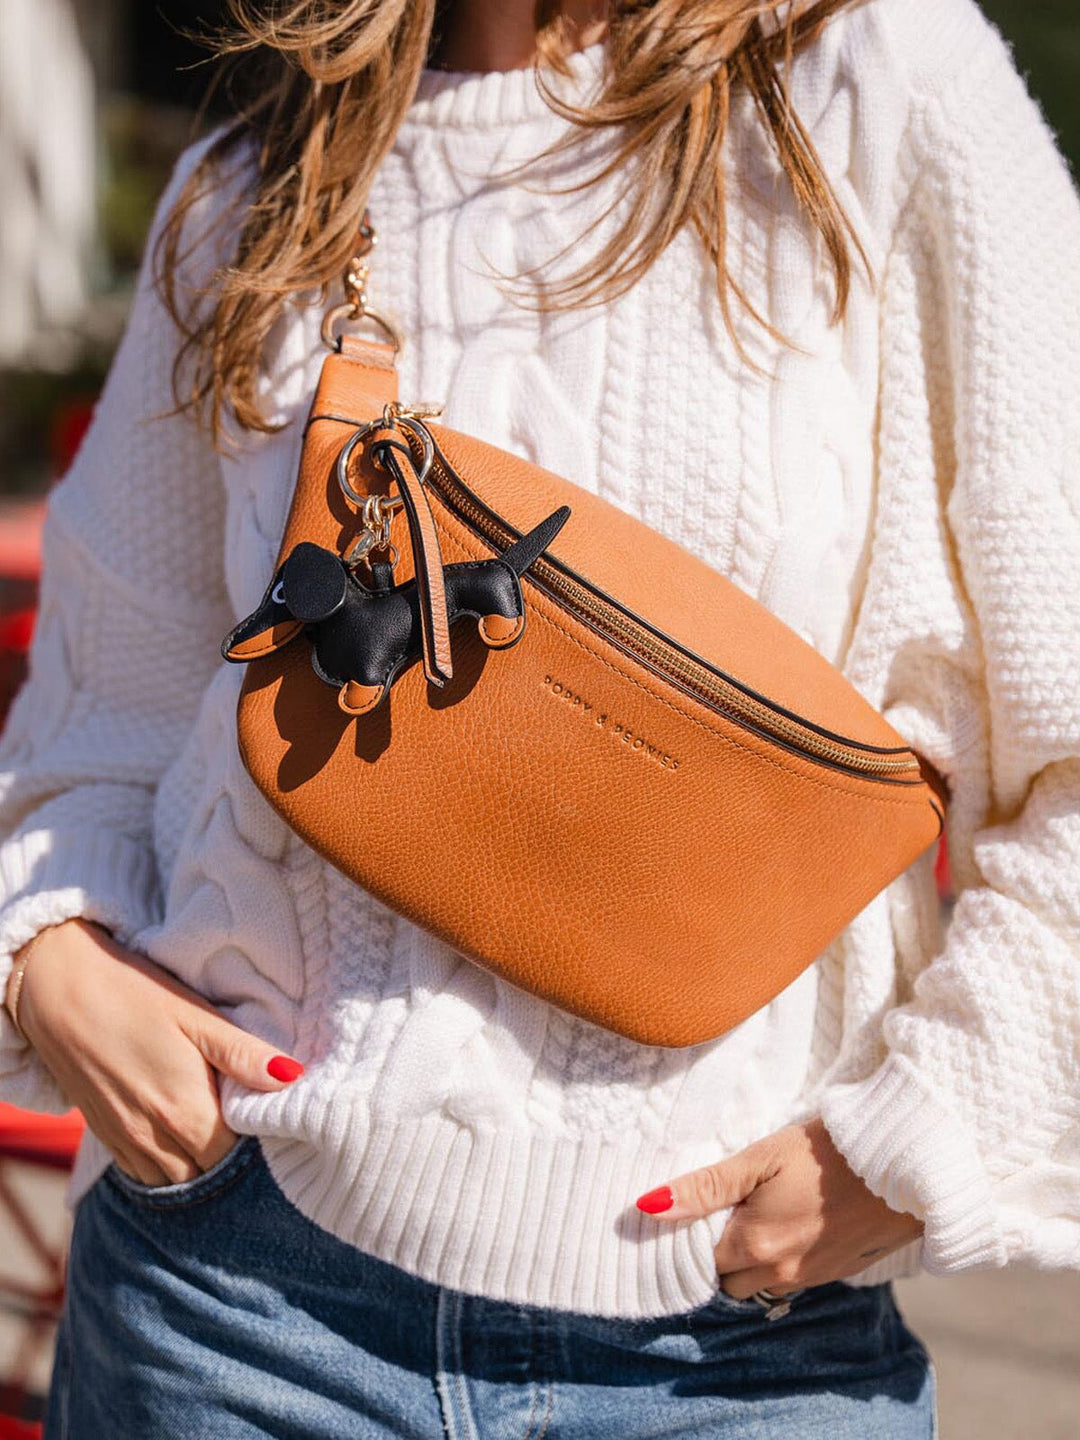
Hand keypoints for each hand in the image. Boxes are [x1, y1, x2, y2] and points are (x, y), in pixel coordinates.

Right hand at [10, 918, 304, 1185]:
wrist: (55, 987)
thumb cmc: (130, 993)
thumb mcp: (194, 1015)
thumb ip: (242, 1053)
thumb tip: (293, 1077)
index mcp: (185, 1111)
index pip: (238, 1155)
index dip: (260, 1140)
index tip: (274, 1117)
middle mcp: (155, 1139)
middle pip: (209, 1173)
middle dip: (234, 1157)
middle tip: (252, 1122)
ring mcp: (126, 1142)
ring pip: (176, 1181)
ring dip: (201, 1165)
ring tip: (219, 1129)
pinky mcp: (105, 1135)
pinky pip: (145, 1173)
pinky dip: (169, 1165)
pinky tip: (182, 1134)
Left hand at [635, 1117, 923, 1298]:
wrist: (906, 1165)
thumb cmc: (827, 1152)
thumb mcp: (761, 1157)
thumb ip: (705, 1187)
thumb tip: (645, 1206)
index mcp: (755, 1245)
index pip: (697, 1260)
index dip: (688, 1235)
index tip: (689, 1208)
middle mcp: (781, 1273)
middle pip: (726, 1279)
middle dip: (716, 1252)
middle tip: (720, 1208)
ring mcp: (812, 1278)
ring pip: (758, 1283)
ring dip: (748, 1259)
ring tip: (753, 1212)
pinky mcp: (838, 1273)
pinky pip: (792, 1279)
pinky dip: (780, 1260)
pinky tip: (788, 1221)